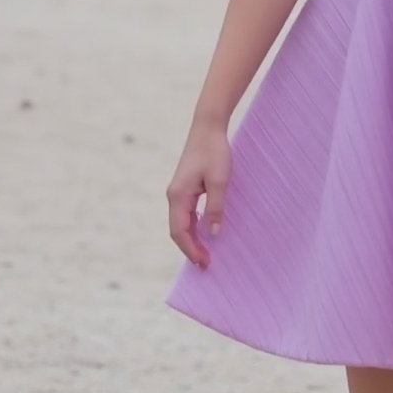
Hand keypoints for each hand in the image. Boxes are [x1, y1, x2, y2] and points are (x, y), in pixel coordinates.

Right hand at [167, 122, 231, 268]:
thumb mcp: (219, 181)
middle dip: (190, 248)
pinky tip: (204, 233)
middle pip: (177, 230)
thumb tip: (213, 234)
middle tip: (206, 264)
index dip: (191, 249)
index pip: (179, 231)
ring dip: (191, 239)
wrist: (208, 128)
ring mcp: (177, 192)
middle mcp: (173, 196)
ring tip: (206, 253)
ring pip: (180, 223)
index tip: (204, 262)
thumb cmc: (214, 152)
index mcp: (178, 196)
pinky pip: (185, 214)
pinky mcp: (185, 187)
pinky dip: (193, 227)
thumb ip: (215, 208)